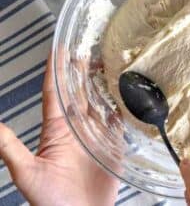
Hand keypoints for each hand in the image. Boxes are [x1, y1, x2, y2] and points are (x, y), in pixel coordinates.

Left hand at [0, 53, 119, 205]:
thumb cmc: (50, 202)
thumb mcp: (27, 172)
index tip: (60, 48)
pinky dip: (124, 106)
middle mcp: (76, 129)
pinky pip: (120, 121)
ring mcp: (96, 136)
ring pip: (100, 102)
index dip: (57, 70)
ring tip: (110, 63)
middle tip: (88, 48)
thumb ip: (10, 147)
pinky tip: (127, 94)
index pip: (55, 93)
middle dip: (82, 70)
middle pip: (79, 92)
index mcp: (55, 130)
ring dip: (104, 84)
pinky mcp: (114, 146)